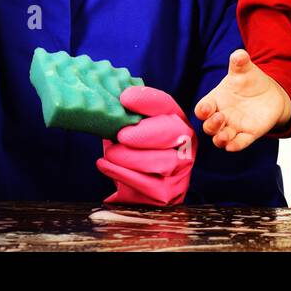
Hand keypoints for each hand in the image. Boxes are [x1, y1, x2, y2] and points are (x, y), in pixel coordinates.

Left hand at [96, 87, 194, 206]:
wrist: (140, 193)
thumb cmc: (134, 154)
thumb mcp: (131, 131)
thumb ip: (125, 115)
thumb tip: (108, 97)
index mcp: (177, 122)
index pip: (166, 105)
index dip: (147, 100)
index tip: (124, 98)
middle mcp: (186, 144)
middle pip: (174, 132)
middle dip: (145, 133)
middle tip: (121, 135)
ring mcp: (180, 170)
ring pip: (160, 161)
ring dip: (129, 156)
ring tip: (110, 153)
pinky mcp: (167, 193)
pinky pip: (146, 183)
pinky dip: (121, 173)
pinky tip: (104, 165)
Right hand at [195, 49, 290, 151]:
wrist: (270, 93)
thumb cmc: (250, 81)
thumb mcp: (245, 70)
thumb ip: (240, 62)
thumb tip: (239, 54)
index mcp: (216, 100)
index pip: (202, 108)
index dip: (203, 109)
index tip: (207, 107)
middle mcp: (221, 116)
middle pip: (209, 126)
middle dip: (211, 124)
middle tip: (220, 117)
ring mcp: (234, 127)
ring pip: (221, 138)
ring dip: (220, 138)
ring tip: (224, 135)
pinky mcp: (248, 134)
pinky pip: (239, 143)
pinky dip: (235, 146)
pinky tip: (233, 146)